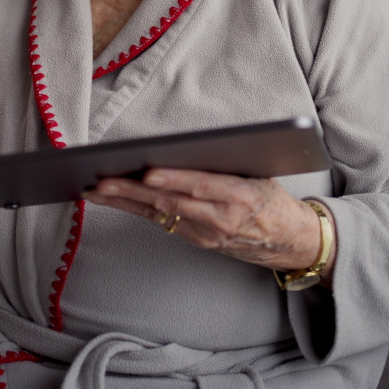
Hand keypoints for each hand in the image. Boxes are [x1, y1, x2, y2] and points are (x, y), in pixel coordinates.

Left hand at [84, 169, 334, 283]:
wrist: (291, 241)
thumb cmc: (275, 198)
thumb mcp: (261, 175)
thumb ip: (228, 166)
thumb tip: (190, 146)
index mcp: (241, 197)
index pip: (201, 187)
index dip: (173, 181)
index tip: (147, 173)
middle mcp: (221, 220)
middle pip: (171, 203)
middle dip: (133, 192)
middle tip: (102, 181)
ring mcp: (208, 235)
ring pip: (160, 215)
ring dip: (125, 203)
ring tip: (96, 189)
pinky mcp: (200, 241)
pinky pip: (164, 223)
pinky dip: (138, 210)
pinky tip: (116, 200)